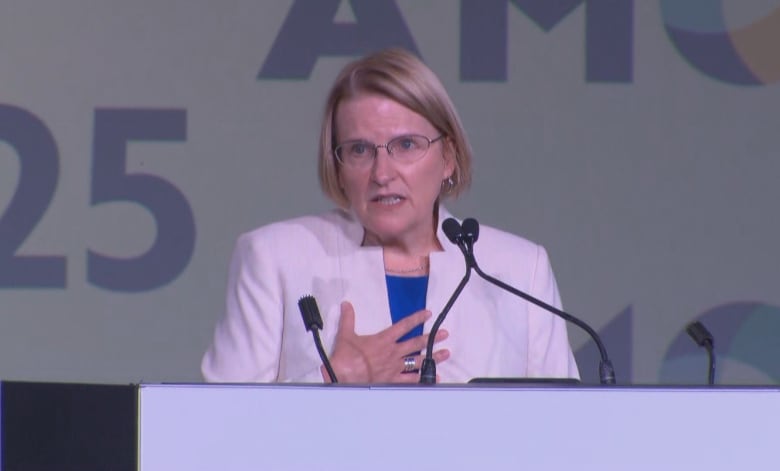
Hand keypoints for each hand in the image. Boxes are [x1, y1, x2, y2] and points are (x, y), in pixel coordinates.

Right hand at [324, 301, 449, 382]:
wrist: (343, 376)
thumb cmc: (345, 357)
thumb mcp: (345, 334)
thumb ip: (348, 318)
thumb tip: (346, 304)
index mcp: (383, 340)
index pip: (404, 326)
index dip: (417, 318)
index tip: (428, 314)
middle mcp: (393, 352)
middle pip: (416, 343)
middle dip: (432, 338)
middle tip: (445, 334)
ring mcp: (395, 367)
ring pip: (418, 360)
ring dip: (433, 357)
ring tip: (445, 353)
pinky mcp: (393, 380)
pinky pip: (412, 379)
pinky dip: (423, 378)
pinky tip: (433, 377)